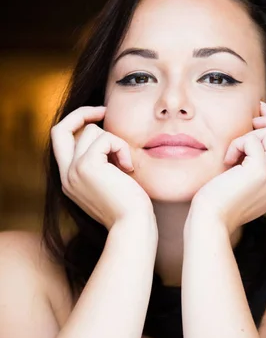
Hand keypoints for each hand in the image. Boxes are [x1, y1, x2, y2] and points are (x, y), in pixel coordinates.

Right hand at [51, 106, 154, 230]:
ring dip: (116, 142)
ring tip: (127, 165)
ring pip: (92, 131)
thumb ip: (103, 164)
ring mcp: (73, 171)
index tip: (99, 117)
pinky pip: (106, 138)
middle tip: (105, 111)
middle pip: (60, 129)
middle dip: (82, 113)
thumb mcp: (111, 182)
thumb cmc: (130, 207)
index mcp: (69, 180)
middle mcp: (66, 176)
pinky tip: (129, 168)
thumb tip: (108, 139)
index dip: (76, 123)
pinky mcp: (86, 166)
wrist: (133, 225)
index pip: (60, 141)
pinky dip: (122, 148)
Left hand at [189, 101, 265, 235]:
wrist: (210, 222)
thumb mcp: (244, 182)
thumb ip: (257, 164)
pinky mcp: (260, 172)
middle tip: (251, 122)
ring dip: (250, 135)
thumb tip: (255, 132)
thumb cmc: (219, 202)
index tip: (259, 117)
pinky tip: (227, 161)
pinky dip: (237, 144)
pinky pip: (253, 141)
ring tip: (233, 153)